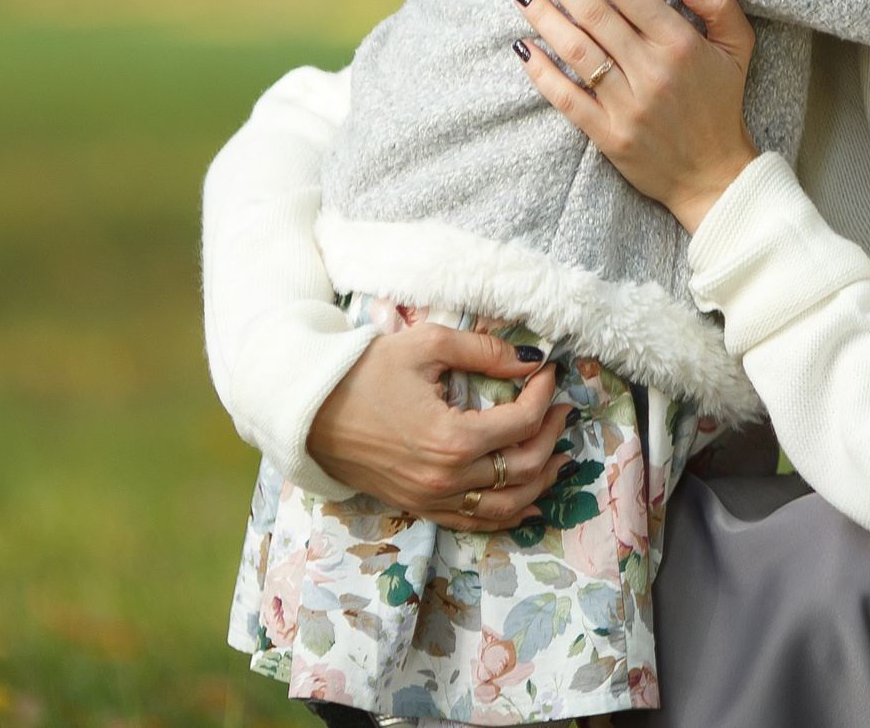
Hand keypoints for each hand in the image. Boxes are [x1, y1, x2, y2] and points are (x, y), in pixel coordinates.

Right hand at [305, 324, 574, 531]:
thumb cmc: (364, 372)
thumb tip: (531, 360)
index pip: (522, 422)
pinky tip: (529, 500)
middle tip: (561, 409)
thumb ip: (484, 351)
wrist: (309, 410)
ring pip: (507, 505)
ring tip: (559, 456)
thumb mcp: (426, 346)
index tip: (548, 373)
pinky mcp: (420, 507)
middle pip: (523, 467)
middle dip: (551, 436)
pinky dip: (509, 514)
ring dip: (541, 481)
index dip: (543, 395)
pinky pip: (475, 522)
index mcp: (452, 439)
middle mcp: (447, 478)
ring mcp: (433, 499)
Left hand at [509, 0, 759, 232]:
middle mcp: (651, 70)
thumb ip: (720, 4)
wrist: (714, 176)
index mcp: (680, 44)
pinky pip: (567, 99)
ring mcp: (628, 104)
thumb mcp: (738, 48)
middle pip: (593, 13)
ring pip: (576, 50)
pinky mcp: (608, 135)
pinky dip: (542, 72)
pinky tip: (524, 47)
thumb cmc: (721, 103)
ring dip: (544, 17)